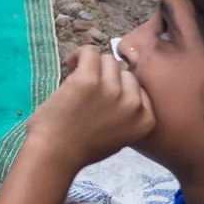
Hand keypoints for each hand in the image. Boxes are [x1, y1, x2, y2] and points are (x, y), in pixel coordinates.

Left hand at [26, 44, 154, 171]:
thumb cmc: (82, 147)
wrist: (57, 152)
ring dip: (93, 65)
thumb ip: (126, 114)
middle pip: (124, 72)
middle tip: (89, 87)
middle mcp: (134, 104)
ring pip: (108, 59)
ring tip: (78, 78)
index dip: (119, 86)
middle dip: (107, 76)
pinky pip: (89, 51)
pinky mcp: (89, 80)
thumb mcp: (119, 135)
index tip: (103, 92)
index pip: (138, 87)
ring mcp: (113, 90)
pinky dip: (79, 54)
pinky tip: (71, 64)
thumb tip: (120, 87)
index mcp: (146, 120)